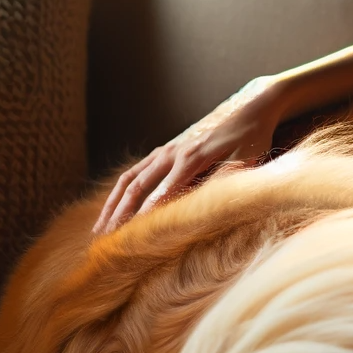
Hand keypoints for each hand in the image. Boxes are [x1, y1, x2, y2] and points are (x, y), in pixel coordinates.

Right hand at [92, 76, 287, 233]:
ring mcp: (166, 150)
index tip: (132, 240)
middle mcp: (173, 153)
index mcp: (191, 157)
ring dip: (113, 203)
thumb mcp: (245, 161)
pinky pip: (137, 171)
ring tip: (100, 228)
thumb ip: (223, 179)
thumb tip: (202, 204)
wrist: (251, 112)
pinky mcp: (166, 150)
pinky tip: (114, 206)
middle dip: (119, 214)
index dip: (145, 217)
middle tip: (105, 239)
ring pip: (130, 179)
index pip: (162, 193)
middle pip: (138, 187)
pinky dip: (122, 190)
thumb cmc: (252, 140)